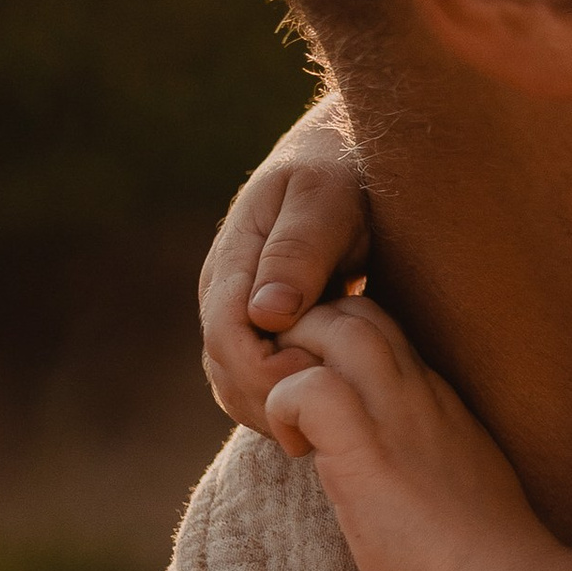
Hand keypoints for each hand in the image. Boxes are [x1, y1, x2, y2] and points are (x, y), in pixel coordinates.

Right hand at [201, 97, 372, 429]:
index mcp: (233, 261)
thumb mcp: (326, 199)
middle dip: (276, 397)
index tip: (323, 374)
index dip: (268, 369)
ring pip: (236, 387)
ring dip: (280, 408)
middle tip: (341, 404)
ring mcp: (238, 315)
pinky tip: (333, 404)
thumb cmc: (343, 172)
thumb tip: (267, 313)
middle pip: (227, 372)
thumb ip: (298, 251)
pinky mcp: (261, 331)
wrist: (346, 160)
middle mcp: (224, 294)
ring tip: (339, 410)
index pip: (227, 338)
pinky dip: (287, 403)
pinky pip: (258, 385)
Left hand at [263, 297, 556, 570]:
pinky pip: (307, 388)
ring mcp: (397, 413)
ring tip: (290, 416)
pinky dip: (283, 407)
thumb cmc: (481, 558)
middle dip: (304, 334)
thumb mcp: (457, 479)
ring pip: (332, 324)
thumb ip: (426, 453)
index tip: (314, 392)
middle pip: (354, 306)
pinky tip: (296, 451)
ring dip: (290, 357)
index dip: (334, 340)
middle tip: (287, 399)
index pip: (381, 325)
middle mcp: (421, 390)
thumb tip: (397, 463)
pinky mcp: (367, 450)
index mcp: (439, 397)